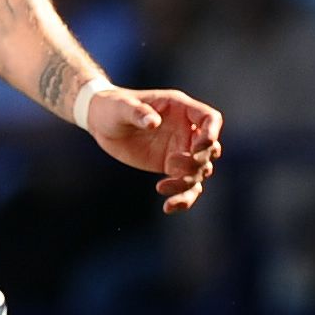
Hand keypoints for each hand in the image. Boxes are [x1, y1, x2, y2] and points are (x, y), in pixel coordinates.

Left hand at [81, 83, 221, 211]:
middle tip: (171, 164)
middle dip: (197, 162)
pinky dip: (183, 199)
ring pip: (201, 171)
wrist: (103, 123)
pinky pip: (187, 186)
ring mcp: (181, 149)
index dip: (211, 133)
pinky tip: (168, 207)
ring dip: (188, 183)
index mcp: (180, 109)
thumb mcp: (121, 108)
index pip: (210, 118)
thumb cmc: (113, 107)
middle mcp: (186, 130)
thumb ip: (138, 113)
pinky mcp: (171, 168)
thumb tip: (153, 122)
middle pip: (209, 150)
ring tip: (162, 187)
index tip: (198, 148)